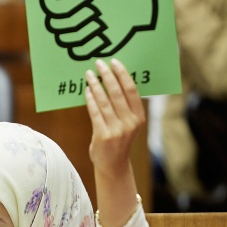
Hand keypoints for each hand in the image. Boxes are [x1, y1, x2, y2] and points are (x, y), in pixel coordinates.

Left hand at [85, 58, 145, 174]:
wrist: (113, 165)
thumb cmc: (119, 141)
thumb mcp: (128, 124)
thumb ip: (124, 107)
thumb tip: (113, 80)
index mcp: (139, 117)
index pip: (131, 90)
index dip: (123, 74)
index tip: (114, 62)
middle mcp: (130, 123)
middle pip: (117, 93)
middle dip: (107, 75)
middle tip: (98, 63)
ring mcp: (117, 130)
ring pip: (104, 101)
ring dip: (96, 85)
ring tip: (88, 74)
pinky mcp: (103, 135)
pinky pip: (95, 112)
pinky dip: (90, 99)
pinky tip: (87, 90)